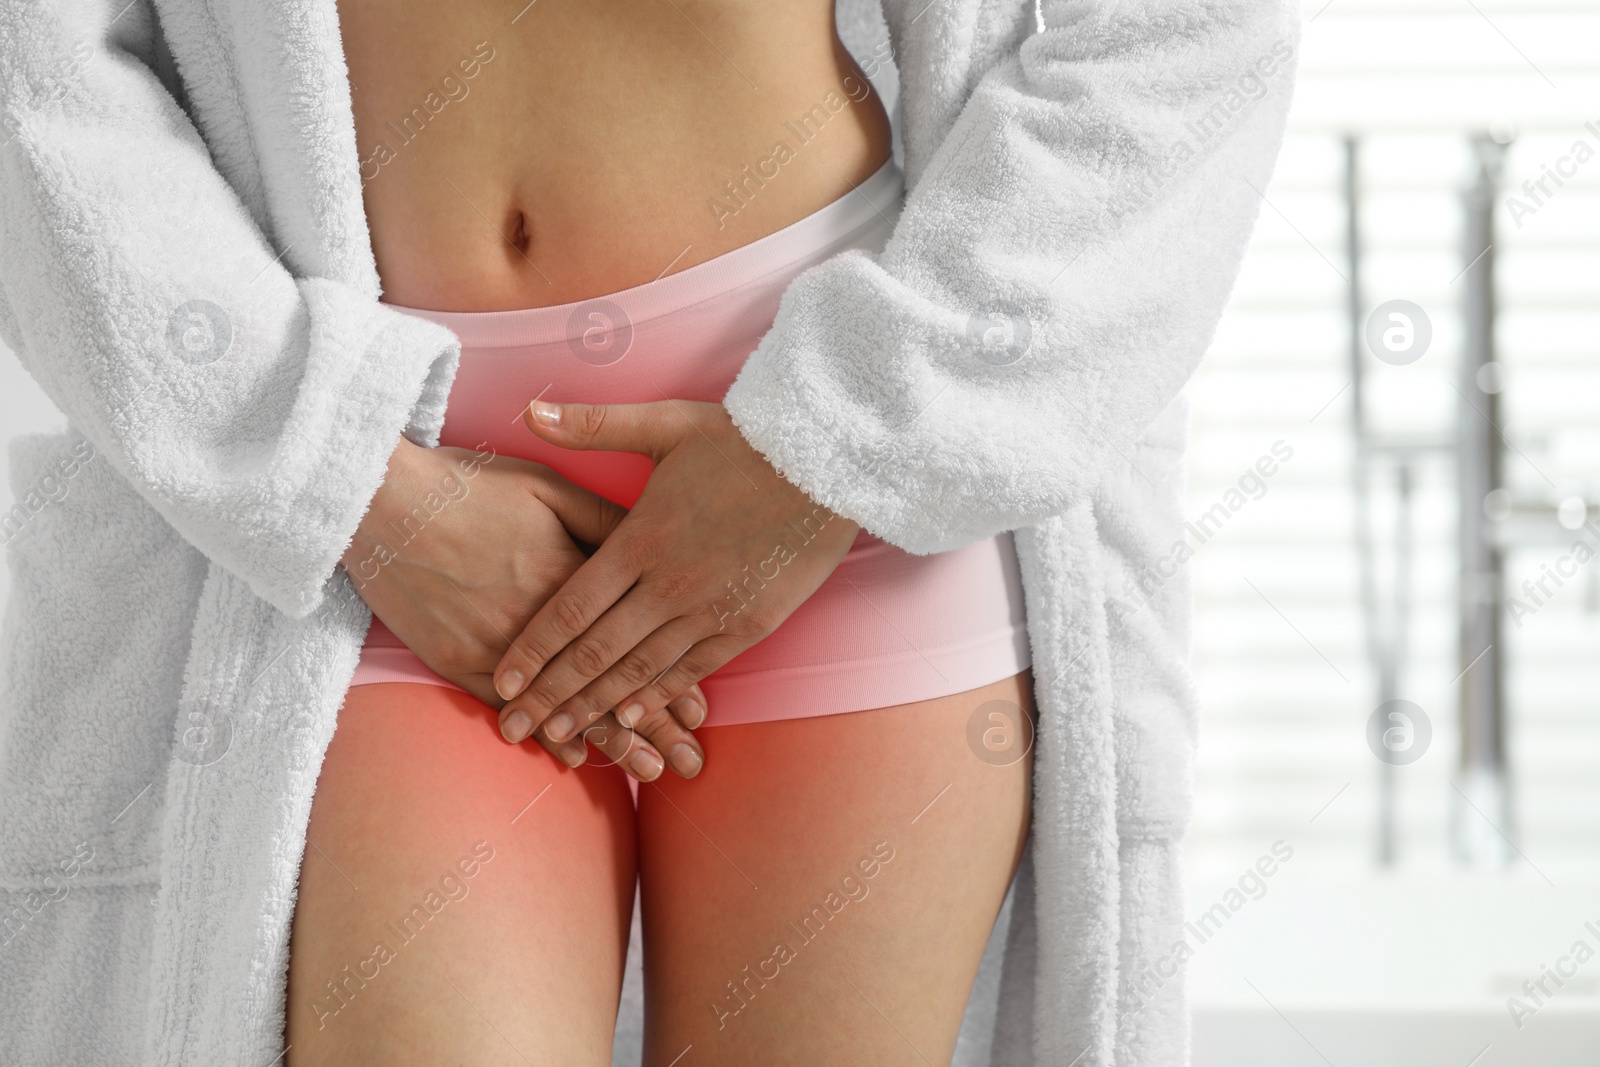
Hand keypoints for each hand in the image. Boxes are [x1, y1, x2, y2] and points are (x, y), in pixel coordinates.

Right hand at [343, 437, 708, 780]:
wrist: (382, 500)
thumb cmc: (471, 486)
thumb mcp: (549, 486)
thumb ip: (603, 520)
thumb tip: (651, 545)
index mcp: (571, 576)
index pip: (633, 638)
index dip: (670, 677)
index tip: (702, 712)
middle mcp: (538, 621)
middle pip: (607, 682)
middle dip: (654, 728)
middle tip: (690, 764)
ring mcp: (495, 645)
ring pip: (564, 704)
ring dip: (609, 743)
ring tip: (649, 773)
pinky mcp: (456, 659)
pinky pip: (506, 707)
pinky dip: (543, 734)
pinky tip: (574, 760)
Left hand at [491, 400, 858, 745]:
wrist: (829, 461)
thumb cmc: (743, 437)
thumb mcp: (665, 422)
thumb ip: (593, 425)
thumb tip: (531, 408)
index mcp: (640, 539)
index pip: (569, 610)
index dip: (531, 652)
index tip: (502, 683)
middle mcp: (668, 584)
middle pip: (594, 653)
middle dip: (550, 695)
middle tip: (515, 728)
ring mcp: (709, 610)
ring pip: (639, 671)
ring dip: (596, 707)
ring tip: (561, 736)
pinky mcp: (748, 624)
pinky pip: (692, 670)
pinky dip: (658, 697)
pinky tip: (631, 717)